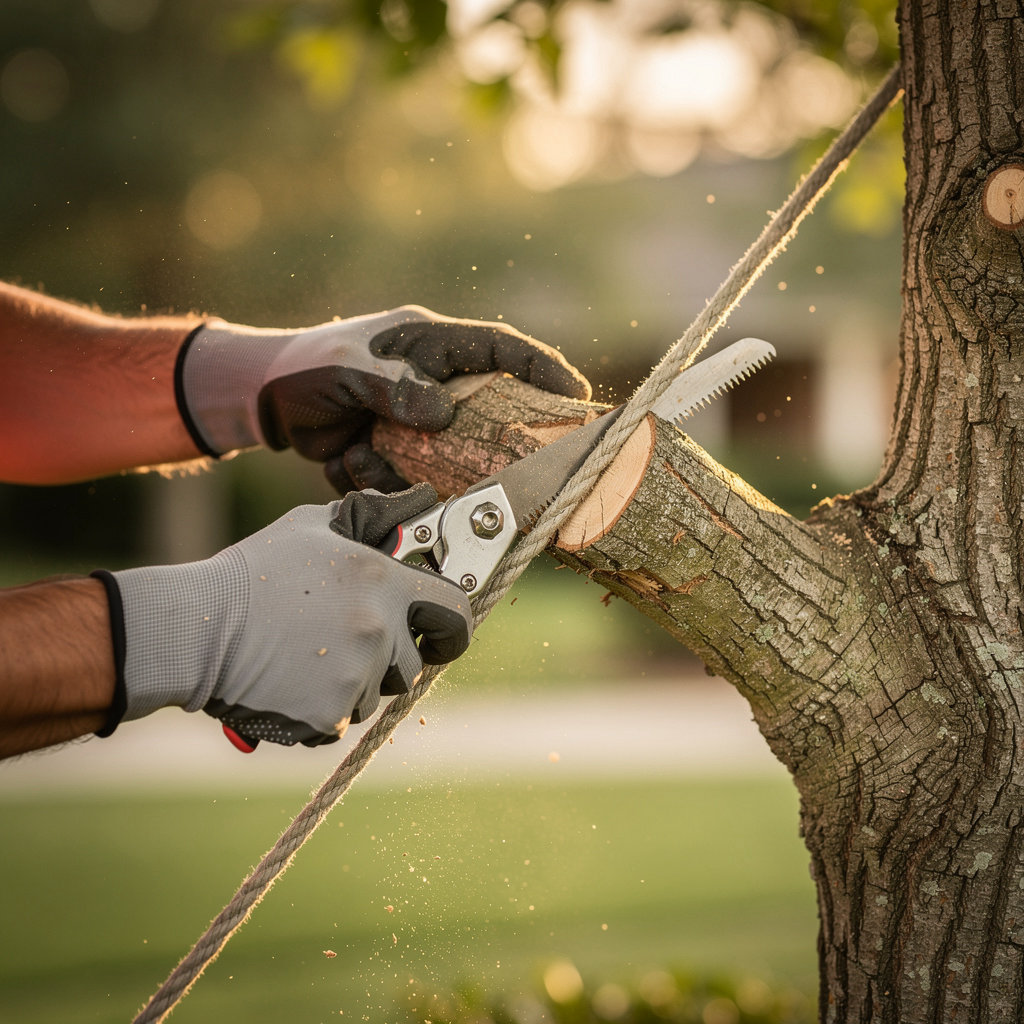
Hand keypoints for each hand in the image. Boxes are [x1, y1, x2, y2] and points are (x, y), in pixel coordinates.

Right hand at [103, 484, 471, 746]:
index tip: (439, 630)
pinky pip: (342, 719)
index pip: (456, 610)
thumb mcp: (313, 525)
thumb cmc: (253, 572)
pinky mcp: (328, 715)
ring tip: (303, 657)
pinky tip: (288, 683)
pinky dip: (322, 710)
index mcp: (381, 580)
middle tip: (352, 646)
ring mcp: (355, 675)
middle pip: (413, 663)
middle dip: (394, 659)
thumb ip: (372, 515)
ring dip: (352, 683)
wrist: (196, 629)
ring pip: (375, 694)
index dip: (452, 623)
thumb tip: (417, 499)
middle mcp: (378, 629)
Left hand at [178, 305, 590, 492]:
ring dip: (401, 469)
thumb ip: (395, 386)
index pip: (500, 348)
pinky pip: (405, 479)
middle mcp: (432, 384)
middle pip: (486, 414)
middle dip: (483, 445)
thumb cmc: (306, 365)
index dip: (542, 369)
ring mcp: (416, 422)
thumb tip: (442, 414)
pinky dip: (372, 479)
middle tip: (497, 471)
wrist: (261, 399)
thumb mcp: (348, 368)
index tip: (575, 394)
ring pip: (442, 460)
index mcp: (430, 345)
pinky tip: (340, 460)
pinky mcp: (397, 453)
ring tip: (357, 453)